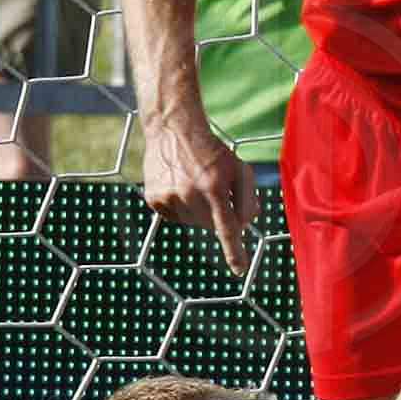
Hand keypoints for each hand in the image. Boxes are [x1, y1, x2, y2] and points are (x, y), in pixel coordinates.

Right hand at [144, 112, 255, 273]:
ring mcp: (168, 197)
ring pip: (192, 223)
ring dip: (199, 212)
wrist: (173, 129)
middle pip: (211, 226)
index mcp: (214, 187)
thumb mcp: (239, 168)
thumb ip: (247, 198)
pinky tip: (180, 187)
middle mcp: (189, 194)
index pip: (227, 227)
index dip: (234, 251)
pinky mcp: (154, 198)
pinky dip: (181, 208)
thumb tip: (246, 224)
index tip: (240, 270)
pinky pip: (174, 217)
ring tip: (195, 185)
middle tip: (214, 192)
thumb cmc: (212, 150)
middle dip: (219, 216)